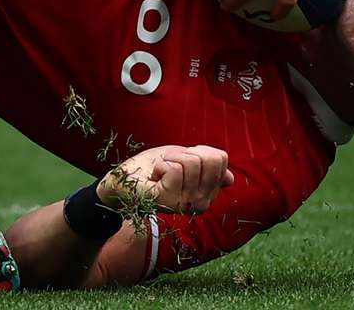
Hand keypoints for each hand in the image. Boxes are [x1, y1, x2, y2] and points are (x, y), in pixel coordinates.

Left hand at [98, 145, 233, 213]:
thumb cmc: (151, 169)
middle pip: (210, 159)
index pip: (221, 158)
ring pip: (192, 162)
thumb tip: (230, 178)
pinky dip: (161, 164)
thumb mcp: (183, 163)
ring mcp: (186, 204)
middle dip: (186, 153)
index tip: (181, 161)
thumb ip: (205, 168)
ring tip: (160, 171)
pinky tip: (154, 177)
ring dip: (171, 158)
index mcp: (208, 193)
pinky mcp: (169, 201)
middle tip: (170, 165)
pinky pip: (175, 168)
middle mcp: (202, 202)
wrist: (122, 181)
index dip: (199, 150)